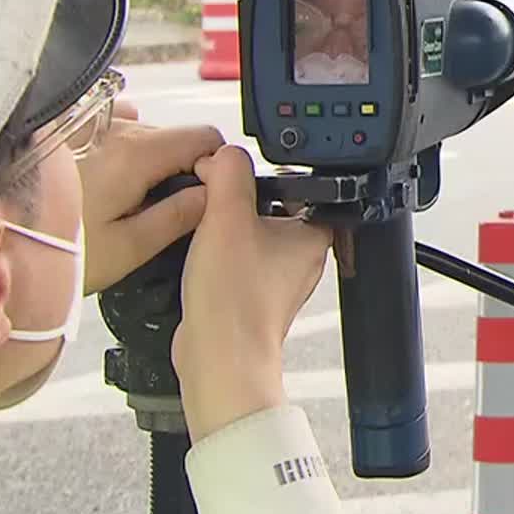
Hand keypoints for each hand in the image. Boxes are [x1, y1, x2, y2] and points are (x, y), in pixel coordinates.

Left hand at [76, 116, 224, 293]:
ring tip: (119, 197)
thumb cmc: (64, 249)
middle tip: (153, 208)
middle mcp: (117, 127)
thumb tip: (212, 195)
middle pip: (173, 134)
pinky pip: (109, 122)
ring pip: (141, 130)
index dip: (212, 165)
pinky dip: (115, 141)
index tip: (197, 195)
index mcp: (139, 154)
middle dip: (175, 165)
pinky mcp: (66, 127)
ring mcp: (90, 122)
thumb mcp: (129, 247)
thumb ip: (178, 216)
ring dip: (143, 157)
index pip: (205, 137)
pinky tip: (99, 173)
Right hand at [173, 144, 333, 439]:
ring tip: (205, 234)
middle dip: (237, 201)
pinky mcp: (250, 297)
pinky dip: (216, 257)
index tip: (236, 176)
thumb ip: (228, 174)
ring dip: (223, 230)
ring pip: (248, 236)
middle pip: (269, 209)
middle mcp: (300, 259)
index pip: (300, 187)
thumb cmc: (234, 301)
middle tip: (214, 204)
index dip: (267, 175)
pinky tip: (200, 262)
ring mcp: (276, 280)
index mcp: (314, 236)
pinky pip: (234, 263)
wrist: (217, 359)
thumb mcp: (226, 216)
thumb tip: (224, 154)